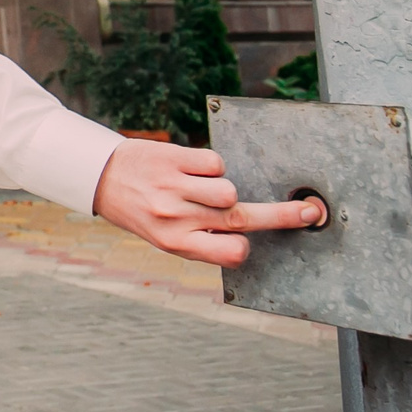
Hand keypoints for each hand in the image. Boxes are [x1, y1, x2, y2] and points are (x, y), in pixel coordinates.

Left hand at [92, 139, 325, 267]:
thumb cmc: (140, 210)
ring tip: (198, 187)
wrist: (101, 177)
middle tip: (311, 212)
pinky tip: (191, 169)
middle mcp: (176, 218)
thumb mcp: (165, 236)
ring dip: (224, 186)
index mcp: (176, 244)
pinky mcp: (172, 158)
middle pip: (243, 219)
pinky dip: (211, 165)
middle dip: (283, 216)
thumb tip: (246, 234)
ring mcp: (174, 187)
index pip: (232, 253)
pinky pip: (215, 162)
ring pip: (230, 189)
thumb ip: (201, 238)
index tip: (251, 240)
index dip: (244, 246)